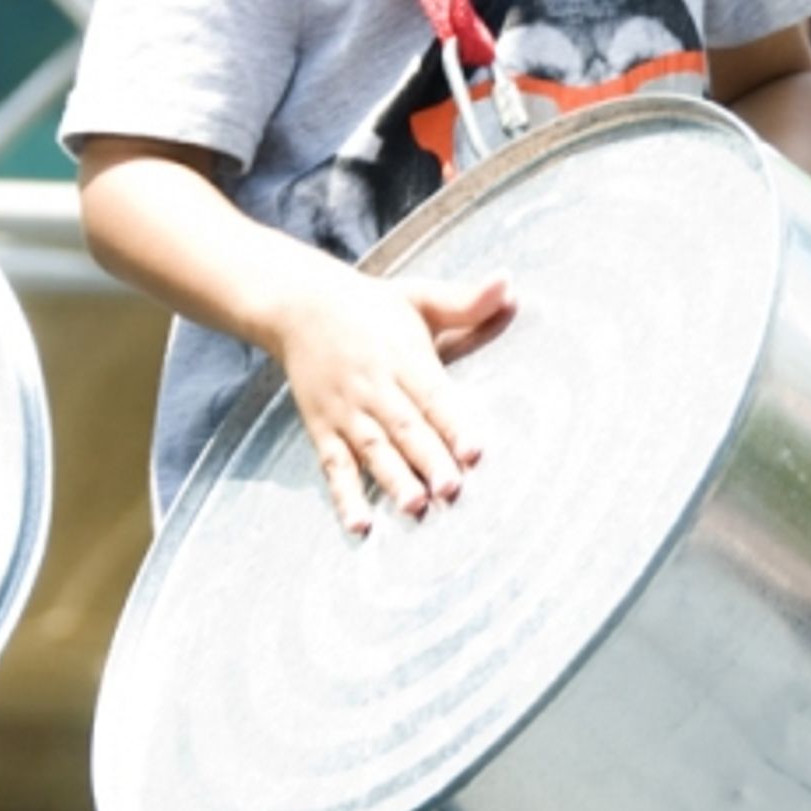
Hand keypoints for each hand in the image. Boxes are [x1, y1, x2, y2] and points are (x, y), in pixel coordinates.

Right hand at [274, 268, 514, 533]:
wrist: (300, 306)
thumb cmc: (372, 306)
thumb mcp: (420, 297)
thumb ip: (467, 302)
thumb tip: (510, 285)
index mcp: (404, 357)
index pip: (433, 395)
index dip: (453, 424)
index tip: (475, 451)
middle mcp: (376, 388)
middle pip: (405, 429)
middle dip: (429, 461)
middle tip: (451, 490)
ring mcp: (347, 413)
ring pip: (373, 451)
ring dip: (393, 481)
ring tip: (414, 508)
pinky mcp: (322, 430)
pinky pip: (334, 467)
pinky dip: (345, 497)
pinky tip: (360, 525)